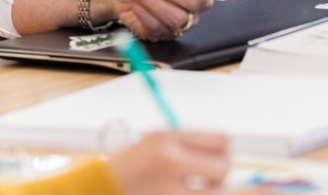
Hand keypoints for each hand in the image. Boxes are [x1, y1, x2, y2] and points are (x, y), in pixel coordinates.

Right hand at [106, 131, 229, 194]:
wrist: (101, 188)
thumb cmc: (129, 165)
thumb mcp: (153, 141)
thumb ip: (186, 142)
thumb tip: (224, 148)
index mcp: (166, 138)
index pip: (219, 140)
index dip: (226, 149)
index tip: (221, 156)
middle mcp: (170, 160)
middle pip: (221, 167)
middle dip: (221, 175)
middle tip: (213, 179)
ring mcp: (169, 188)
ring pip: (214, 193)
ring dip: (212, 192)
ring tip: (198, 190)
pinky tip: (182, 194)